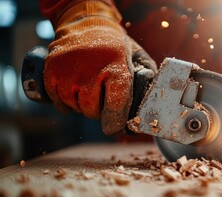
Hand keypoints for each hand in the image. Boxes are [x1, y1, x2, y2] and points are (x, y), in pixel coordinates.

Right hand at [44, 1, 155, 134]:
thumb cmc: (116, 48)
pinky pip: (60, 103)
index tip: (115, 126)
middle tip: (102, 95)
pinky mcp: (50, 73)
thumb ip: (147, 80)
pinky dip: (67, 101)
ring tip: (89, 87)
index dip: (115, 122)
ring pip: (76, 108)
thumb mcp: (138, 58)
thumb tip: (151, 107)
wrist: (86, 25)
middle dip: (99, 110)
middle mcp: (90, 71)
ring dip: (83, 105)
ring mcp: (67, 73)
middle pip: (92, 111)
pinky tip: (75, 87)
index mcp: (117, 68)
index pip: (115, 107)